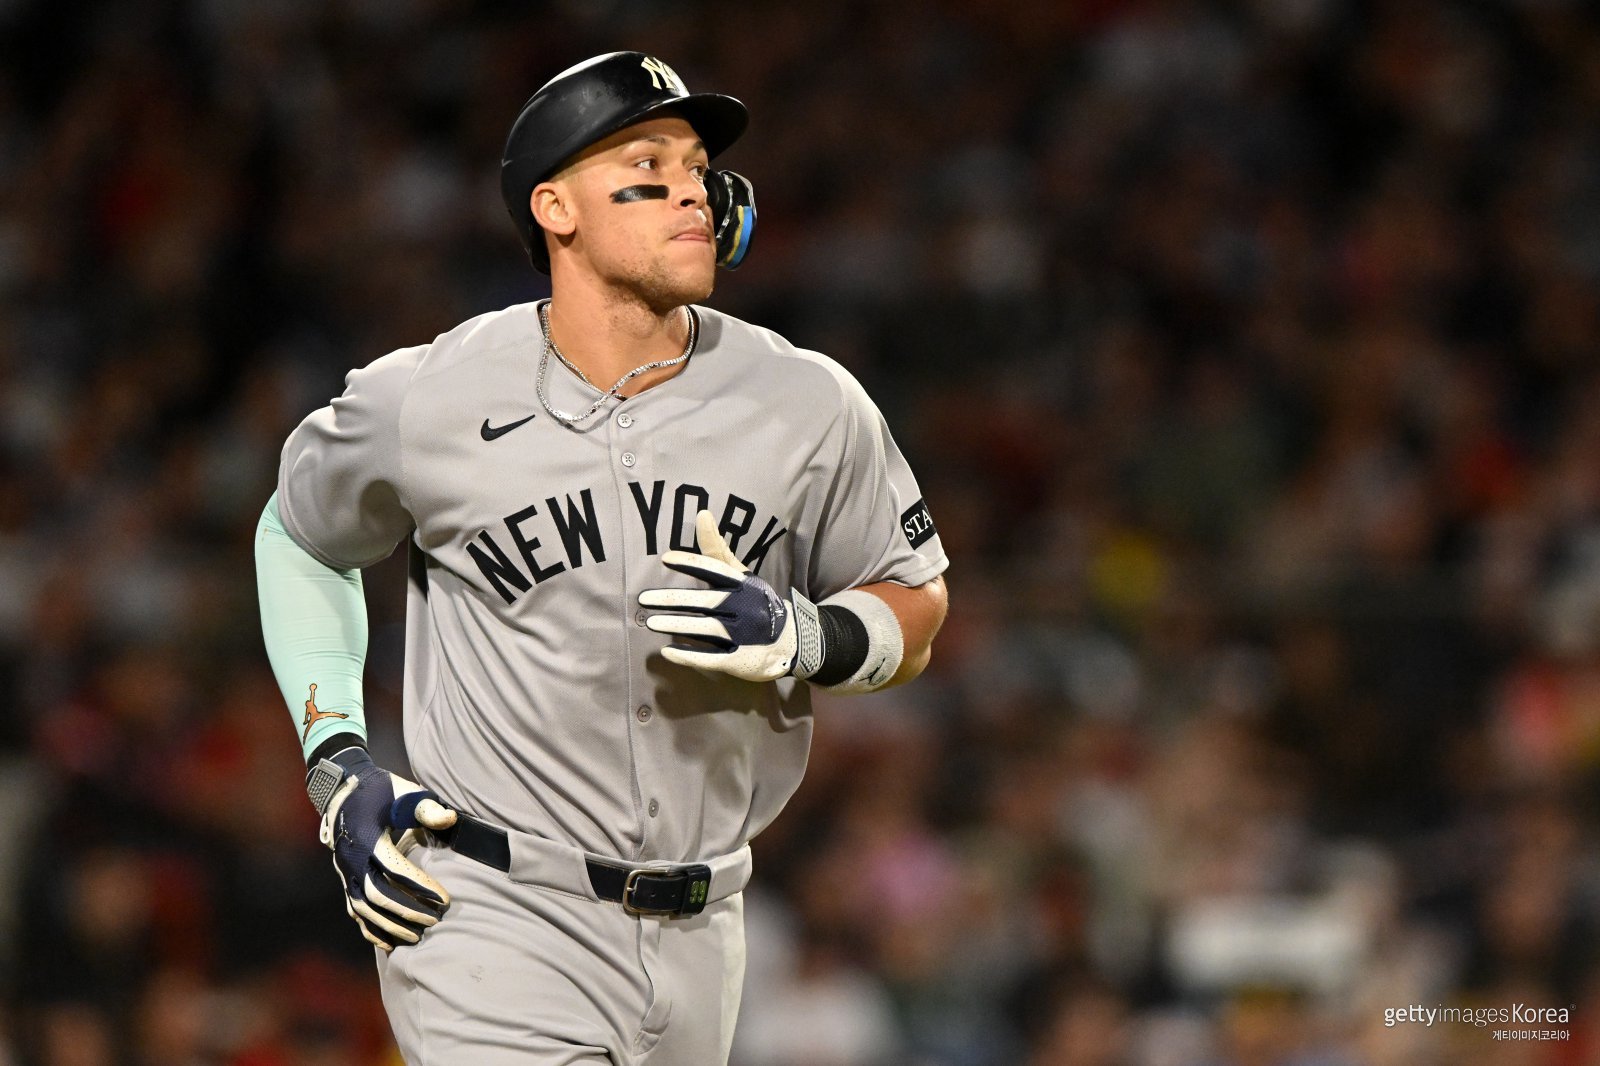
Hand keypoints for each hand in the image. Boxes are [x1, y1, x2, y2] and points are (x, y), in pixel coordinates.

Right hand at [308, 748, 457, 950]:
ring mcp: (345, 872)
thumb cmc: (383, 791)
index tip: (445, 899)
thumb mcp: (405, 793)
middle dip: (408, 911)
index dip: (421, 887)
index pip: (396, 870)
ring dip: (389, 926)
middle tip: (435, 920)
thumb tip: (449, 820)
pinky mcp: (344, 879)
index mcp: (368, 838)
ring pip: (364, 909)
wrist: (344, 791)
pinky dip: (370, 929)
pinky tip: (388, 943)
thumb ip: (427, 808)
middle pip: (378, 895)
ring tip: (417, 936)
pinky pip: (354, 910)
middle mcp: (352, 859)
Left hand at [639, 510, 800, 681]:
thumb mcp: (743, 575)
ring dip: (676, 625)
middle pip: (704, 601)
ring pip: (705, 628)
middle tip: (643, 598)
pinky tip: (668, 651)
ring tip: (650, 623)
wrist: (791, 641)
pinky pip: (711, 658)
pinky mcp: (739, 660)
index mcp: (743, 585)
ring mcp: (743, 634)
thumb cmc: (757, 602)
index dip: (691, 563)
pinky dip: (689, 655)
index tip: (665, 558)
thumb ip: (718, 549)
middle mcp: (743, 607)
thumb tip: (702, 513)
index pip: (715, 570)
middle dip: (673, 599)